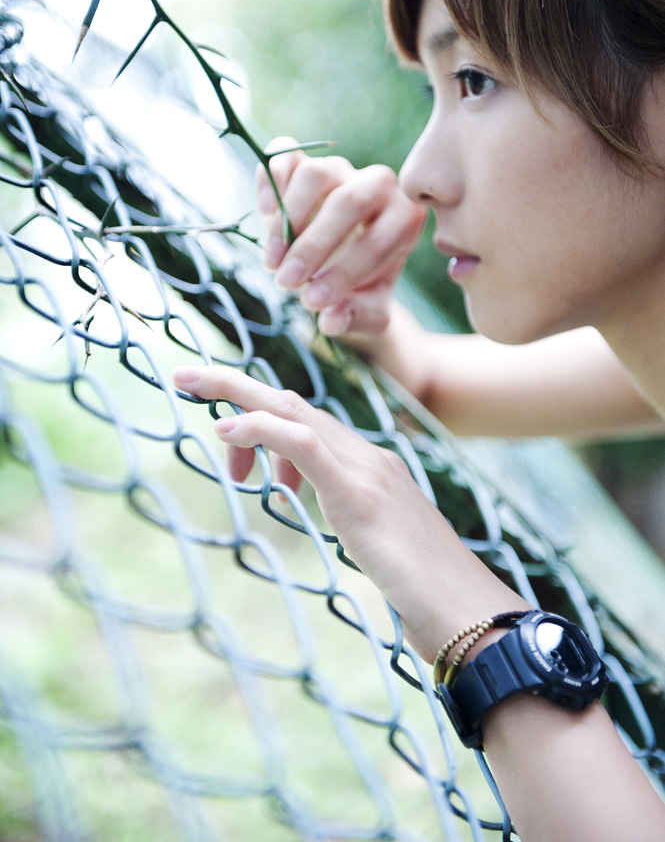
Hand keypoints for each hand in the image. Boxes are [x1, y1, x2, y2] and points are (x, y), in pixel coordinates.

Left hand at [172, 364, 525, 659]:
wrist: (471, 615)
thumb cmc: (430, 596)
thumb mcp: (383, 553)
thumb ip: (362, 532)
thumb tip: (355, 537)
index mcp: (370, 471)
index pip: (308, 426)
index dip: (262, 416)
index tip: (223, 426)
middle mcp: (368, 458)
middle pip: (293, 404)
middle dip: (237, 386)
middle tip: (185, 377)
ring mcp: (367, 470)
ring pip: (293, 410)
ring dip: (238, 394)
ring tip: (191, 389)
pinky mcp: (359, 492)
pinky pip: (303, 442)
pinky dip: (261, 428)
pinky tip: (225, 431)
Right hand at [257, 137, 426, 336]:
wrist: (340, 271)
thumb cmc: (362, 291)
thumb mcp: (367, 313)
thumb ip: (355, 317)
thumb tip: (331, 319)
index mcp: (405, 219)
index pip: (378, 240)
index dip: (344, 273)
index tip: (313, 302)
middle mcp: (378, 185)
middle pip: (348, 201)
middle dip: (314, 246)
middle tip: (287, 283)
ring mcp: (340, 169)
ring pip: (317, 174)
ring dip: (288, 221)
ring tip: (273, 261)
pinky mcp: (305, 163)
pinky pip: (286, 154)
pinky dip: (270, 179)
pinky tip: (264, 212)